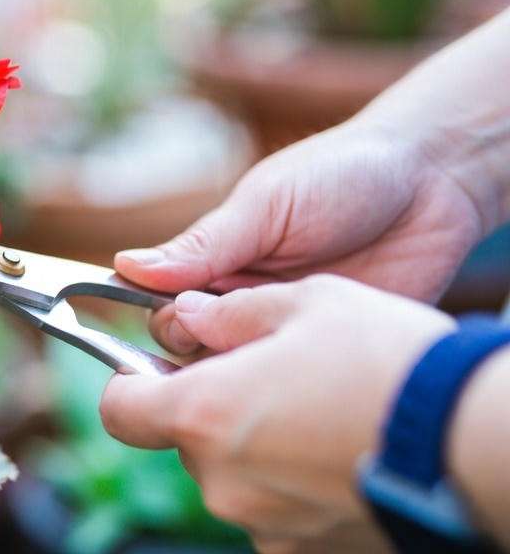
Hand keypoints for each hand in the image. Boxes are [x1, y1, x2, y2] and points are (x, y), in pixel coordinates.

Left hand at [99, 275, 453, 553]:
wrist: (476, 439)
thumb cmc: (388, 362)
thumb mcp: (308, 303)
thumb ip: (232, 312)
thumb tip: (193, 316)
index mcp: (205, 415)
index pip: (123, 410)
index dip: (134, 384)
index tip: (160, 369)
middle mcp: (223, 481)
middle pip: (190, 441)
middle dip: (218, 409)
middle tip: (274, 378)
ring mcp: (266, 525)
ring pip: (238, 475)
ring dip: (262, 446)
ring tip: (325, 413)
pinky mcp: (309, 551)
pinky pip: (281, 509)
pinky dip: (299, 483)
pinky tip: (344, 452)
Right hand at [115, 119, 482, 354]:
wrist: (435, 182)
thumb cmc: (342, 175)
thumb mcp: (265, 205)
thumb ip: (202, 244)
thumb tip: (124, 267)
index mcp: (215, 261)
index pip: (158, 301)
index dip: (151, 315)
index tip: (165, 318)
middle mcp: (241, 300)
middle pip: (189, 346)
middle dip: (194, 346)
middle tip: (222, 332)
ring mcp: (284, 329)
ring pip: (236, 371)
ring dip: (236, 369)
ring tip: (259, 350)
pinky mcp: (328, 352)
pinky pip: (294, 383)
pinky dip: (285, 383)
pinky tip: (295, 368)